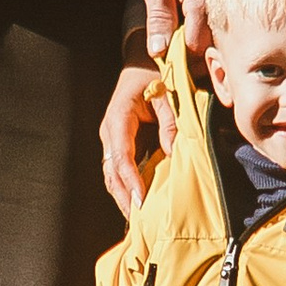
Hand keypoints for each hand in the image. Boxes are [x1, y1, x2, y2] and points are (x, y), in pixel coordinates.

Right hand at [98, 60, 170, 213]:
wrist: (141, 63)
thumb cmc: (154, 75)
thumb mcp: (166, 93)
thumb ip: (170, 122)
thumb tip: (175, 152)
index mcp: (118, 117)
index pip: (121, 156)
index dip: (130, 180)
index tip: (140, 201)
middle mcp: (110, 132)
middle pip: (112, 172)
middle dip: (123, 197)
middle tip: (138, 222)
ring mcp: (112, 140)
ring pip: (112, 175)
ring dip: (123, 197)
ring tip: (137, 221)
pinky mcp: (120, 145)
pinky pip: (120, 171)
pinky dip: (127, 188)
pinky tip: (138, 204)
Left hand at [136, 0, 228, 63]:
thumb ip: (159, 15)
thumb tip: (160, 49)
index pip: (198, 45)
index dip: (183, 55)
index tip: (170, 59)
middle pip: (214, 41)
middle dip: (196, 51)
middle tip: (178, 48)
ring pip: (222, 31)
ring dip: (206, 37)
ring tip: (188, 31)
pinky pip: (226, 16)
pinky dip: (214, 22)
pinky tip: (200, 17)